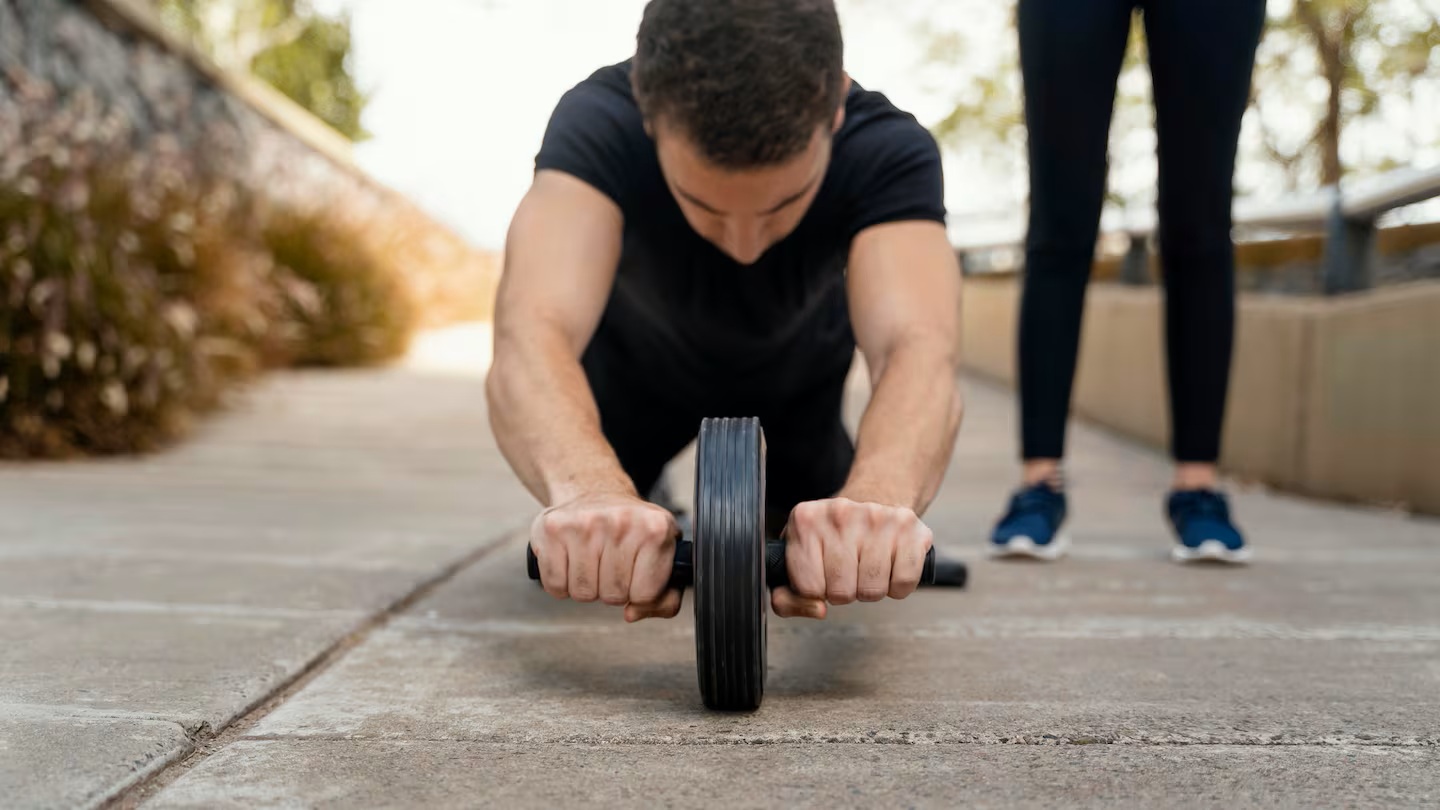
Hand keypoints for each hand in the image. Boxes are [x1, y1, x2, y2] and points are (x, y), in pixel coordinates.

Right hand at [530, 493, 681, 621]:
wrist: (594, 492)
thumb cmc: (630, 530)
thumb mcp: (661, 555)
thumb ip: (664, 598)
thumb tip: (632, 613)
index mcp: (656, 528)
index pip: (646, 594)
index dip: (639, 593)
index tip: (636, 576)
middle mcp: (622, 521)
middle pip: (613, 595)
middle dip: (611, 589)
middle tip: (610, 565)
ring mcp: (585, 523)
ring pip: (583, 593)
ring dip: (586, 586)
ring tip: (591, 561)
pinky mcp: (553, 528)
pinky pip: (555, 585)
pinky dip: (561, 582)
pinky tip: (570, 561)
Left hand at [772, 497, 932, 618]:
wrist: (875, 496)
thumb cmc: (835, 534)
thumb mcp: (800, 555)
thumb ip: (788, 595)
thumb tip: (816, 609)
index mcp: (806, 520)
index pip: (807, 588)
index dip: (817, 591)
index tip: (822, 576)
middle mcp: (840, 513)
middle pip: (841, 592)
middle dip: (845, 591)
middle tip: (849, 571)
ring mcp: (876, 518)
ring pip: (872, 590)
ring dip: (871, 589)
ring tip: (868, 566)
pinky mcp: (908, 527)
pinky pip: (903, 583)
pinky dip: (898, 585)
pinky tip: (890, 566)